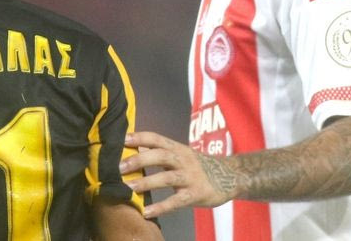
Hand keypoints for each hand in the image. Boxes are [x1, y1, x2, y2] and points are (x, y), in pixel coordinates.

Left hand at [119, 131, 237, 217]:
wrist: (230, 176)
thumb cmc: (198, 165)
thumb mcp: (181, 154)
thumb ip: (160, 151)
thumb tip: (136, 144)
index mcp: (178, 148)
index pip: (157, 138)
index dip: (140, 137)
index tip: (122, 139)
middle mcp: (183, 160)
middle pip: (161, 155)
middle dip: (139, 160)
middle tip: (119, 167)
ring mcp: (190, 177)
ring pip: (167, 178)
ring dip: (147, 182)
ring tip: (129, 188)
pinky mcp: (196, 194)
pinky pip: (177, 201)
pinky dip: (161, 207)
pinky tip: (146, 212)